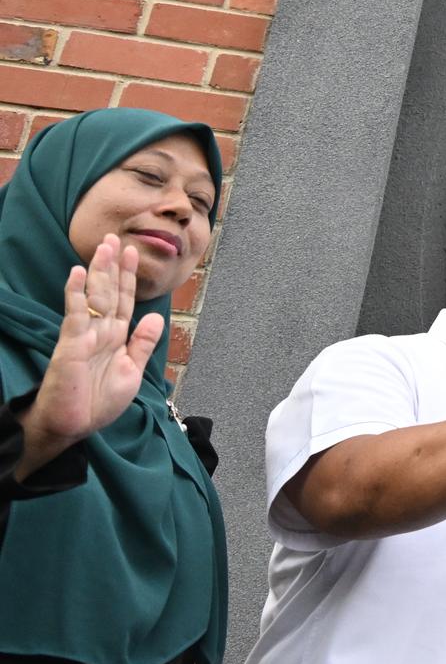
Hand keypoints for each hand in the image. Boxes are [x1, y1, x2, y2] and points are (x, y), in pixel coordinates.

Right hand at [20, 235, 157, 475]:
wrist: (73, 426)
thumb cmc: (98, 402)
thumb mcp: (131, 371)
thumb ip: (142, 344)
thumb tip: (156, 315)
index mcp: (116, 337)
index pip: (124, 300)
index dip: (128, 277)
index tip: (132, 252)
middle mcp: (100, 331)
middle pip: (108, 292)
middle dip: (112, 266)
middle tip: (114, 237)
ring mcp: (84, 336)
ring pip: (94, 298)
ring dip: (98, 271)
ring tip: (103, 246)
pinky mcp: (70, 345)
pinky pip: (75, 316)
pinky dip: (76, 294)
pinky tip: (77, 274)